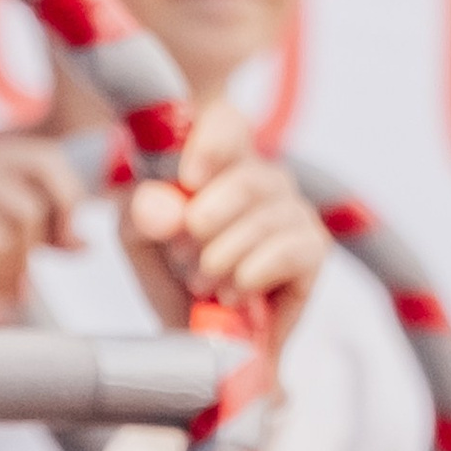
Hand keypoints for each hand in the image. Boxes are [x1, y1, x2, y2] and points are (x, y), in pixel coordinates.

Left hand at [123, 100, 327, 356]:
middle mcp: (261, 174)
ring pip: (266, 219)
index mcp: (218, 154)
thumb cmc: (169, 266)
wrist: (193, 328)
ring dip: (224, 257)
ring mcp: (292, 209)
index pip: (228, 122)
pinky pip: (292, 251)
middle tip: (181, 254)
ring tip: (200, 282)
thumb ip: (142, 211)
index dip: (213, 144)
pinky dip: (254, 274)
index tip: (188, 180)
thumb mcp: (137, 235)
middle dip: (207, 222)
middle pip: (248, 177)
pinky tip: (233, 291)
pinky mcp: (313, 249)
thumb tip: (166, 206)